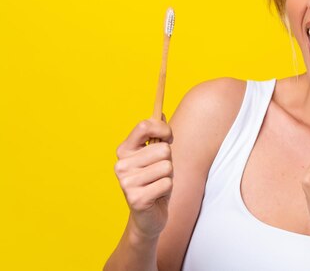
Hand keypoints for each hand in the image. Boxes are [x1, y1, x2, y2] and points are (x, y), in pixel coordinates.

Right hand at [114, 116, 173, 239]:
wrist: (148, 216)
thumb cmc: (154, 180)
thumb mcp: (155, 155)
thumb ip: (156, 135)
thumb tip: (160, 112)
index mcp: (124, 150)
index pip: (144, 126)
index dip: (163, 128)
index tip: (168, 137)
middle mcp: (121, 165)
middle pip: (163, 149)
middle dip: (168, 161)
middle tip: (158, 172)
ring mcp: (126, 182)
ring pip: (167, 166)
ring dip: (168, 176)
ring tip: (156, 184)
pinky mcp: (136, 198)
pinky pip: (167, 183)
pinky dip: (167, 189)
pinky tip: (156, 196)